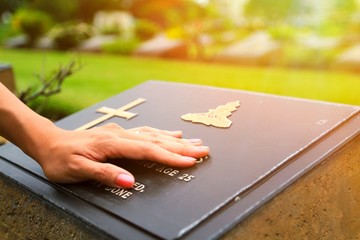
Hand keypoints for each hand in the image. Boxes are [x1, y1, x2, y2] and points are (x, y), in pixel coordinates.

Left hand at [36, 123, 208, 187]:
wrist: (49, 143)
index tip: (189, 162)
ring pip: (154, 135)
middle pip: (157, 140)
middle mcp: (120, 135)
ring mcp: (121, 133)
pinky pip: (146, 132)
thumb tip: (130, 180)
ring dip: (176, 140)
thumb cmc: (61, 158)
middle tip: (203, 151)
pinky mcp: (119, 134)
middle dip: (182, 147)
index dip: (170, 156)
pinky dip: (162, 134)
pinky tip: (172, 134)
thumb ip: (105, 174)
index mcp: (112, 143)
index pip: (148, 150)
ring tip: (195, 142)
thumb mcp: (77, 170)